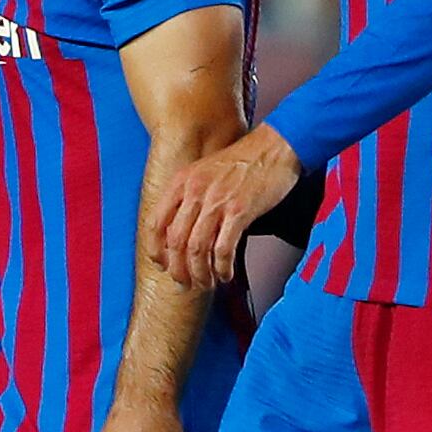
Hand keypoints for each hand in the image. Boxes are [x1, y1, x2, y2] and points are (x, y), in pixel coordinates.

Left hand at [156, 125, 301, 289]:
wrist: (274, 147)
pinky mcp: (240, 211)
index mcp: (182, 182)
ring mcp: (217, 201)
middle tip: (185, 283)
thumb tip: (182, 231)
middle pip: (175, 241)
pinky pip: (223, 248)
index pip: (156, 223)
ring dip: (200, 273)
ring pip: (197, 248)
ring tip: (207, 283)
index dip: (156, 250)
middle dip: (178, 269)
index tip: (163, 266)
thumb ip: (189, 197)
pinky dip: (222, 267)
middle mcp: (195, 191)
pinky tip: (225, 274)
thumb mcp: (205, 172)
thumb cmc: (243, 162)